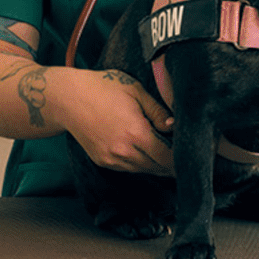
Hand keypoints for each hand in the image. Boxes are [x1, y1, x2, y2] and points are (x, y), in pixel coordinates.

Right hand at [60, 68, 174, 174]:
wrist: (66, 98)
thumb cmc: (102, 89)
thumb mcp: (136, 91)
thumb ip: (159, 111)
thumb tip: (174, 127)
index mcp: (135, 133)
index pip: (168, 157)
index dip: (181, 158)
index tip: (191, 153)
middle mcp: (123, 151)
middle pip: (158, 168)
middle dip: (173, 163)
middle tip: (184, 155)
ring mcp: (111, 159)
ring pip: (144, 170)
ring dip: (157, 165)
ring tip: (168, 153)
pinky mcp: (102, 161)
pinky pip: (129, 168)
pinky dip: (141, 163)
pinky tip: (148, 152)